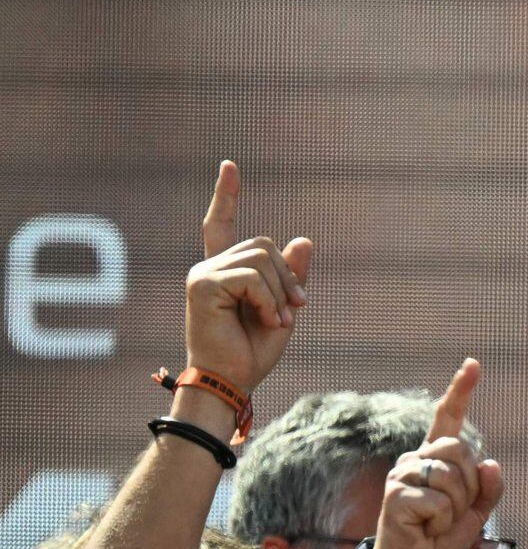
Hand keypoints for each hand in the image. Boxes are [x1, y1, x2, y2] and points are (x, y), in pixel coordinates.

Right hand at [182, 161, 311, 394]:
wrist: (232, 382)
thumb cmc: (253, 353)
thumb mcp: (283, 309)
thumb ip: (291, 276)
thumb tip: (304, 239)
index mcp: (224, 272)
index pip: (219, 225)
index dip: (226, 195)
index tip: (229, 166)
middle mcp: (208, 267)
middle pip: (263, 245)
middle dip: (288, 278)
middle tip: (294, 310)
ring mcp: (202, 274)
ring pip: (262, 259)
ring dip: (281, 292)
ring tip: (277, 320)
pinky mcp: (202, 284)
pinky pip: (253, 277)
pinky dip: (269, 300)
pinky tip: (265, 320)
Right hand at [370, 359, 504, 548]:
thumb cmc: (438, 536)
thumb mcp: (474, 513)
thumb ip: (488, 489)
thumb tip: (492, 462)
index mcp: (434, 458)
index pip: (447, 419)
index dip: (460, 391)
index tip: (474, 364)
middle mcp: (415, 459)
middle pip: (461, 450)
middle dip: (469, 485)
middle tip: (451, 510)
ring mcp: (403, 474)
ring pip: (452, 477)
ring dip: (456, 508)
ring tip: (436, 522)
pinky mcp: (396, 495)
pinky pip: (440, 503)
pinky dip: (442, 522)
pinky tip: (424, 529)